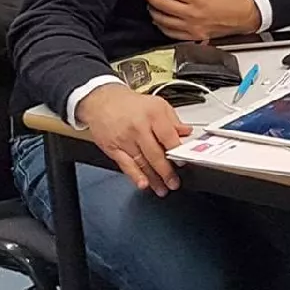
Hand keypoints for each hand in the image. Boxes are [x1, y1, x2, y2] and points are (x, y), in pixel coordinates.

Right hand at [77, 84, 191, 195]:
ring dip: (153, 178)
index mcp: (153, 115)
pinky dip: (134, 176)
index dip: (177, 152)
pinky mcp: (112, 148)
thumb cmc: (131, 104)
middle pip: (155, 153)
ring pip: (141, 162)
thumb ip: (174, 121)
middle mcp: (139, 127)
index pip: (169, 137)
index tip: (184, 162)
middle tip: (174, 182)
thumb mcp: (158, 105)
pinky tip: (143, 184)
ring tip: (163, 189)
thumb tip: (187, 133)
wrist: (102, 101)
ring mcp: (124, 139)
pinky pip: (125, 165)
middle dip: (166, 171)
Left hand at [142, 0, 259, 42]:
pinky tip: (159, 22)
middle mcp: (193, 14)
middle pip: (164, 6)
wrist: (245, 17)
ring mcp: (192, 26)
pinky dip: (162, 28)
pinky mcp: (194, 35)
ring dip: (154, 13)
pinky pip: (172, 34)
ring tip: (150, 6)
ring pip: (165, 21)